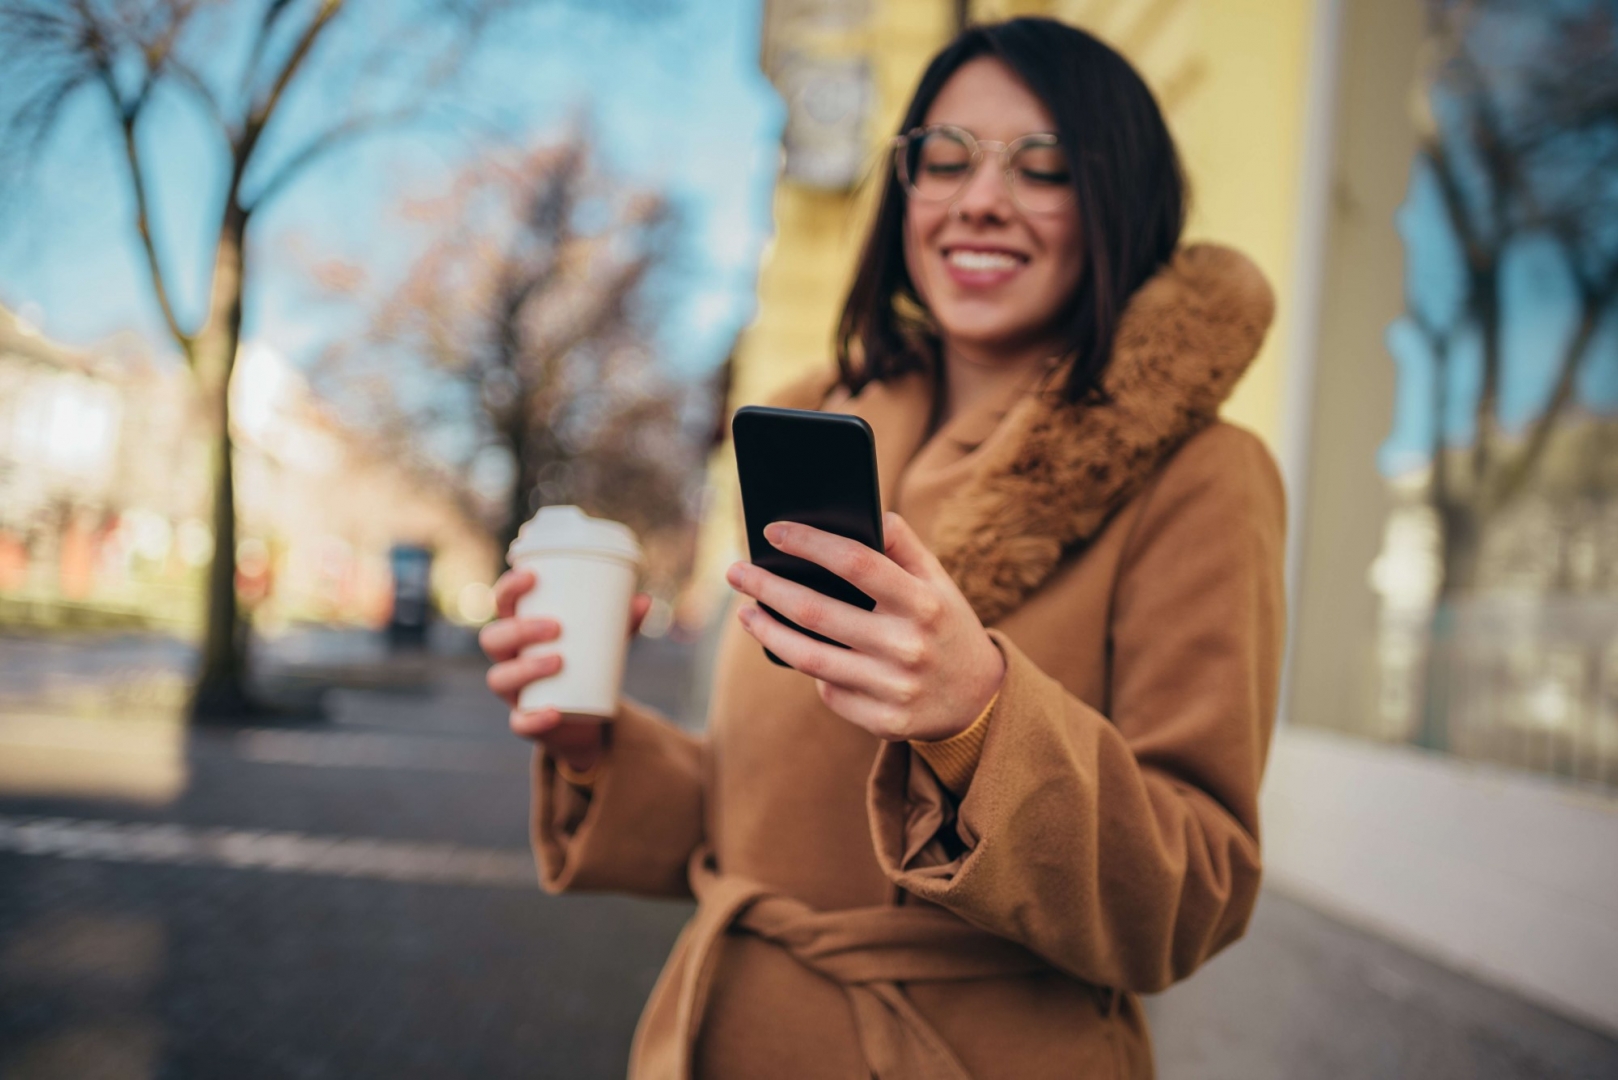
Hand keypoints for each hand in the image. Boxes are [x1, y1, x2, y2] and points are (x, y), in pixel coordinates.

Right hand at [480, 567, 651, 772]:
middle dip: (519, 629)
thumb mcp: (604, 642)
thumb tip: (644, 601)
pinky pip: (519, 723)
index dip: (509, 588)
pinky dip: (534, 718)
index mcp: (520, 631)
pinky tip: (553, 712)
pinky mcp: (524, 722)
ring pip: (499, 678)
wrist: (586, 719)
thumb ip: (622, 622)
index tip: (531, 576)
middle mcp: (508, 659)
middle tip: (556, 626)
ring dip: (525, 668)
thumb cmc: (586, 664)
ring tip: (559, 660)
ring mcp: (513, 692)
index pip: (502, 604)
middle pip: (493, 639)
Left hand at [725, 512, 1003, 742]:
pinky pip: (829, 690)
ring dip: (767, 631)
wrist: (979, 699)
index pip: (856, 562)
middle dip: (767, 587)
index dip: (809, 543)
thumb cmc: (945, 625)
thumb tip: (861, 512)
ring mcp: (894, 688)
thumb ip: (903, 545)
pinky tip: (798, 651)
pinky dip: (811, 669)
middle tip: (736, 571)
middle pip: (817, 612)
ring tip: (746, 612)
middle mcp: (908, 646)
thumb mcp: (938, 581)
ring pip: (809, 658)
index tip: (772, 531)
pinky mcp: (883, 722)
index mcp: (924, 602)